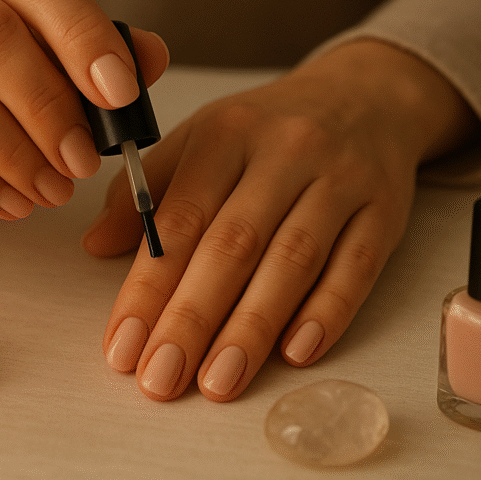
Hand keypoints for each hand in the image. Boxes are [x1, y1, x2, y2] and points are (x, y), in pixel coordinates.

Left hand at [84, 40, 479, 400]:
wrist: (364, 97)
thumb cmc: (268, 129)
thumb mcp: (201, 139)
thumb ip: (147, 191)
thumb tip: (96, 244)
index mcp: (224, 134)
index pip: (178, 218)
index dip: (146, 287)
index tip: (122, 345)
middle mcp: (282, 153)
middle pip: (232, 245)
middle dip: (192, 319)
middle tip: (161, 378)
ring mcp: (338, 180)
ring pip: (292, 261)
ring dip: (252, 328)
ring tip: (218, 382)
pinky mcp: (384, 210)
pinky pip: (356, 266)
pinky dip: (327, 313)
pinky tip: (295, 353)